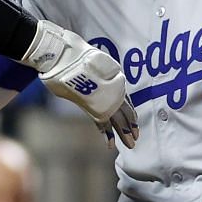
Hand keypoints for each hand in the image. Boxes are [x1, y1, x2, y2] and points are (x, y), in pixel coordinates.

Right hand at [27, 20, 137, 146]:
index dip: (131, 115)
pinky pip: (100, 121)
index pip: (125, 102)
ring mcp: (101, 98)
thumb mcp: (95, 65)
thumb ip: (98, 75)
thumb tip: (95, 81)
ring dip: (122, 133)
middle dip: (129, 128)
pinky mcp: (91, 104)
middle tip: (134, 141)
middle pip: (123, 113)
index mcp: (114, 81)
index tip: (135, 126)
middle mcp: (110, 91)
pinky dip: (105, 132)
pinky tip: (109, 144)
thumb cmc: (77, 56)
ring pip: (116, 119)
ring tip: (129, 145)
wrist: (66, 56)